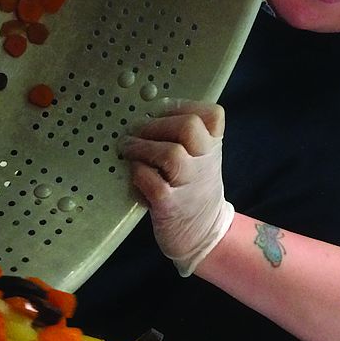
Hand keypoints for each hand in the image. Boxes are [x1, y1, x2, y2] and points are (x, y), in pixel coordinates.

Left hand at [120, 100, 234, 276]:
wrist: (204, 234)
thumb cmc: (193, 190)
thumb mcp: (201, 160)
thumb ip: (184, 137)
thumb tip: (145, 114)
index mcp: (212, 147)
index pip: (212, 114)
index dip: (183, 105)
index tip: (160, 109)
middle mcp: (204, 163)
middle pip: (190, 127)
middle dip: (157, 124)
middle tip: (137, 130)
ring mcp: (189, 184)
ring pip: (171, 154)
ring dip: (142, 147)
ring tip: (127, 149)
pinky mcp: (170, 205)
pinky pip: (150, 181)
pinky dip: (137, 173)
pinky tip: (133, 175)